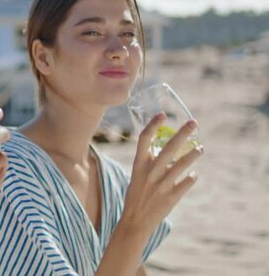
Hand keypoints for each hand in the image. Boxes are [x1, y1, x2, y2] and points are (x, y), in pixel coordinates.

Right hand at [121, 112, 203, 234]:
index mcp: (138, 165)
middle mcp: (150, 173)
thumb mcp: (138, 176)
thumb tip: (170, 149)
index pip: (144, 139)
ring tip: (200, 148)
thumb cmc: (137, 195)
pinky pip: (186, 182)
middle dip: (183, 134)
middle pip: (168, 148)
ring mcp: (161, 185)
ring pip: (181, 165)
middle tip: (194, 123)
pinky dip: (191, 178)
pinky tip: (193, 175)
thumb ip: (151, 163)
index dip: (153, 125)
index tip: (162, 114)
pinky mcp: (171, 197)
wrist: (135, 221)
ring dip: (193, 154)